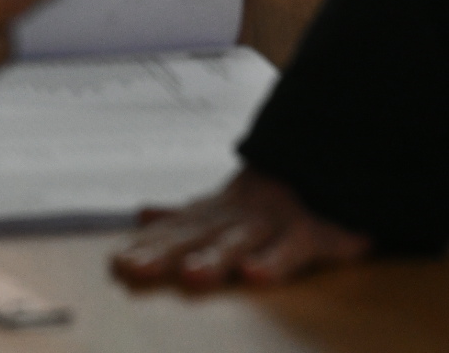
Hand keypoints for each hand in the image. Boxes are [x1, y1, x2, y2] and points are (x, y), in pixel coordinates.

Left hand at [111, 169, 370, 288]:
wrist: (330, 171)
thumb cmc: (270, 201)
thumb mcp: (225, 206)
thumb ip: (184, 215)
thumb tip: (142, 213)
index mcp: (216, 213)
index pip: (175, 231)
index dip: (147, 247)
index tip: (117, 264)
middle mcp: (237, 216)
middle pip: (196, 236)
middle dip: (166, 253)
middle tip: (136, 270)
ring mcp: (271, 223)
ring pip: (239, 240)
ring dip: (216, 257)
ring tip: (192, 275)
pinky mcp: (309, 234)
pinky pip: (291, 249)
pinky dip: (274, 261)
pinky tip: (255, 276)